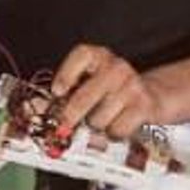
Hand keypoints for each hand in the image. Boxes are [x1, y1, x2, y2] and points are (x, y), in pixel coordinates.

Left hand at [49, 43, 166, 140]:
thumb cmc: (110, 91)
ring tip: (100, 119)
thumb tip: (38, 106)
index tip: (57, 92)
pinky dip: (113, 133)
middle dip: (70, 116)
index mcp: (99, 56)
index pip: (82, 55)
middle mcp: (116, 67)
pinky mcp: (144, 106)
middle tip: (63, 125)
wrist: (150, 95)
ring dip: (95, 125)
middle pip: (85, 96)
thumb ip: (64, 93)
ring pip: (99, 118)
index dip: (66, 74)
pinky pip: (117, 129)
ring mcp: (132, 85)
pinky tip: (115, 125)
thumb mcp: (87, 83)